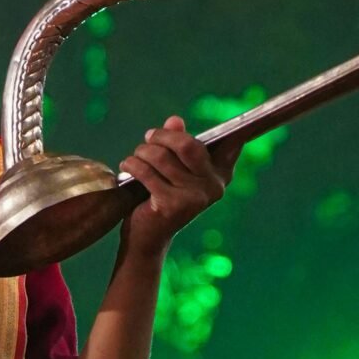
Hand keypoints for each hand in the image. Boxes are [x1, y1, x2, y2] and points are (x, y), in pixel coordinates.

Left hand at [117, 115, 229, 256]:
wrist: (149, 237)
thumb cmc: (163, 196)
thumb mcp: (174, 168)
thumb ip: (178, 142)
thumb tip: (175, 121)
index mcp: (221, 174)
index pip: (231, 142)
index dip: (227, 130)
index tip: (208, 124)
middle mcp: (215, 186)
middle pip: (188, 145)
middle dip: (162, 137)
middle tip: (148, 138)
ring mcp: (196, 197)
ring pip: (162, 157)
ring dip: (142, 153)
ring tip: (135, 158)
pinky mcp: (173, 205)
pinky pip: (147, 172)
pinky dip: (132, 165)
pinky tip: (127, 167)